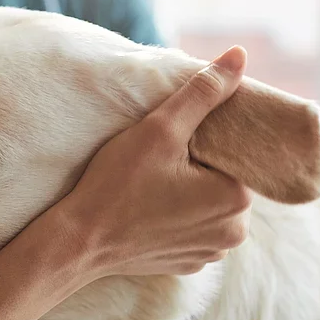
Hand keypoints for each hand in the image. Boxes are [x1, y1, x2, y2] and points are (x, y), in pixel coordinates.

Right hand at [56, 45, 251, 278]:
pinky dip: (177, 219)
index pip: (234, 156)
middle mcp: (233, 232)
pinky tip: (149, 211)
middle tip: (158, 163)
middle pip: (224, 181)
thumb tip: (240, 55)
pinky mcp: (188, 264)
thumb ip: (203, 92)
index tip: (172, 144)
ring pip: (210, 207)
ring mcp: (211, 253)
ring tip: (153, 186)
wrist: (79, 242)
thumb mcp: (160, 129)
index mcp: (237, 199)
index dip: (203, 144)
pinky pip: (193, 231)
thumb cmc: (117, 185)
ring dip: (190, 194)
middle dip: (198, 169)